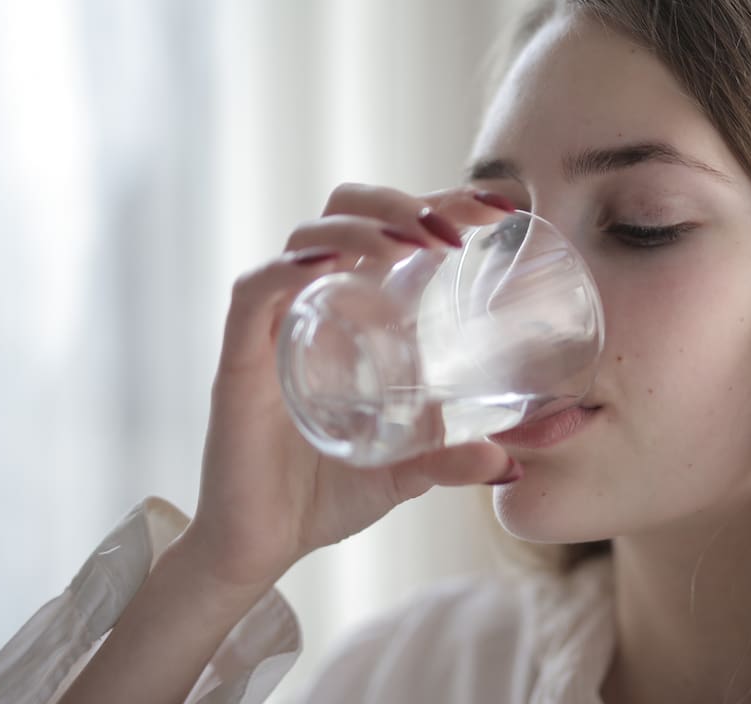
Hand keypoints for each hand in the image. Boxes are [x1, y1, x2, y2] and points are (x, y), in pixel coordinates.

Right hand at [181, 184, 521, 591]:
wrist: (260, 547)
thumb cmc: (327, 493)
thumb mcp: (405, 472)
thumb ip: (451, 461)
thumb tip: (510, 466)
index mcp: (355, 313)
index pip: (393, 230)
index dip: (441, 204)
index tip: (498, 209)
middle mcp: (315, 305)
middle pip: (346, 212)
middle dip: (401, 202)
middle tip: (454, 230)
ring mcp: (276, 327)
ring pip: (307, 238)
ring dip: (362, 226)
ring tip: (411, 243)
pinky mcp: (240, 359)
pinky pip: (255, 293)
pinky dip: (288, 268)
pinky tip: (330, 264)